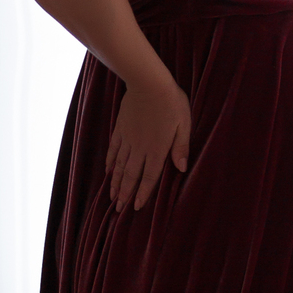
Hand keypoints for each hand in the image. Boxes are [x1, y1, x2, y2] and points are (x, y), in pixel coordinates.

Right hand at [106, 74, 190, 211]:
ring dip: (116, 183)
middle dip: (125, 194)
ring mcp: (128, 139)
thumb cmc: (172, 102)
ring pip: (120, 166)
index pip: (149, 177)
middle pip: (131, 176)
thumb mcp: (184, 124)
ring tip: (112, 197)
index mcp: (157, 149)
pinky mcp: (120, 129)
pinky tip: (108, 171)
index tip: (135, 208)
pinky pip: (113, 150)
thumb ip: (181, 147)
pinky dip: (110, 162)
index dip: (143, 193)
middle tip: (118, 210)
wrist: (148, 82)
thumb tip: (182, 169)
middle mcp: (140, 148)